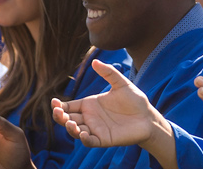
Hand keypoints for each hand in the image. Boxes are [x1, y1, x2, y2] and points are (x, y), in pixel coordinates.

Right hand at [51, 60, 168, 149]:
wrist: (148, 117)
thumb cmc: (135, 101)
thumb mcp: (122, 84)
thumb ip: (109, 73)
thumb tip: (95, 61)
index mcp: (90, 104)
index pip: (69, 106)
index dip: (59, 106)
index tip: (54, 102)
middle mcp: (89, 118)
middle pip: (67, 119)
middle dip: (60, 117)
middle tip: (58, 112)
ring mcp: (95, 129)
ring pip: (75, 131)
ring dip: (70, 128)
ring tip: (70, 122)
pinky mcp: (103, 139)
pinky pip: (89, 141)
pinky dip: (85, 139)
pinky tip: (83, 133)